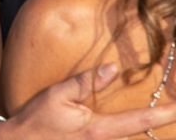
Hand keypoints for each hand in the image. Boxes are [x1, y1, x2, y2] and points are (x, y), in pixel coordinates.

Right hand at [0, 64, 175, 139]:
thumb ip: (86, 83)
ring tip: (154, 118)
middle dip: (155, 123)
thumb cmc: (38, 119)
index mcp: (98, 129)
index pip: (138, 121)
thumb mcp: (58, 95)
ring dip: (139, 130)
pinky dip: (123, 135)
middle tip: (172, 111)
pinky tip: (124, 127)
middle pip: (137, 137)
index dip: (162, 114)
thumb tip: (112, 69)